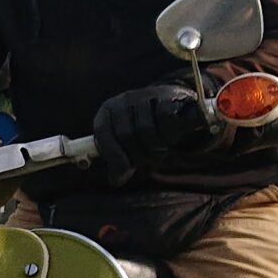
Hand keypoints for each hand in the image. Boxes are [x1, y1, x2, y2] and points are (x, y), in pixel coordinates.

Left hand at [93, 83, 214, 184]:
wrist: (173, 102)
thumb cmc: (146, 127)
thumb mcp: (129, 142)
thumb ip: (122, 161)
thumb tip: (116, 182)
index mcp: (107, 111)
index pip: (103, 133)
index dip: (112, 155)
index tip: (122, 172)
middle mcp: (123, 100)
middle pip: (126, 134)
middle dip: (138, 154)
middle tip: (148, 160)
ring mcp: (144, 95)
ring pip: (146, 130)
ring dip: (155, 147)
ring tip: (159, 150)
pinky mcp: (167, 95)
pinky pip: (165, 119)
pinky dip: (168, 134)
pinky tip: (170, 137)